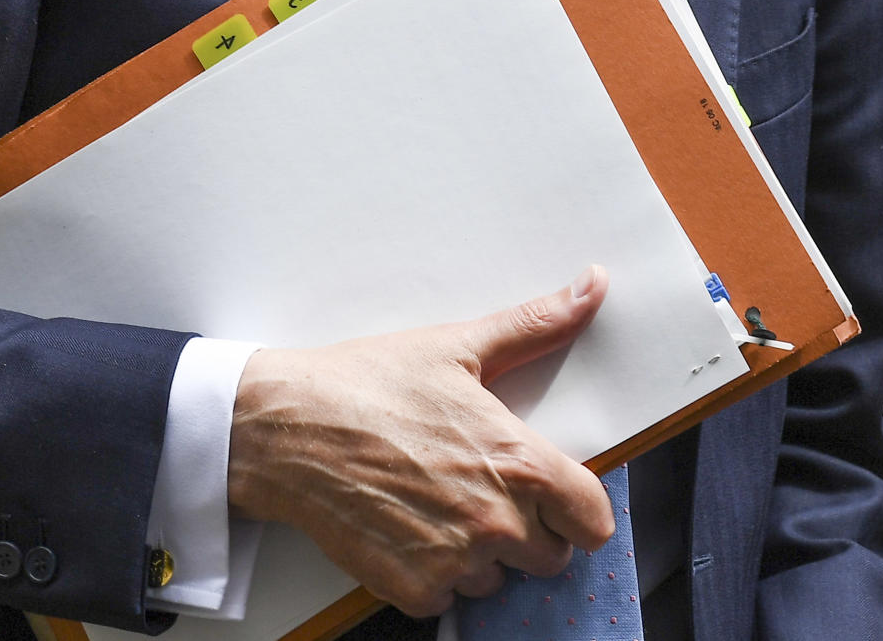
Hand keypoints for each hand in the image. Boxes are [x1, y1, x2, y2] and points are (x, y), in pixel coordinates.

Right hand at [227, 266, 614, 616]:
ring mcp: (454, 563)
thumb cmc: (370, 383)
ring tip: (439, 496)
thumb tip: (592, 287)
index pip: (593, 520)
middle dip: (530, 527)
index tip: (557, 491)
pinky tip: (409, 522)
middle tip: (484, 484)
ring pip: (499, 577)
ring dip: (481, 551)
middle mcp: (495, 523)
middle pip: (552, 555)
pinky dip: (435, 569)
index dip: (578, 505)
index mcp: (518, 463)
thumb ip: (536, 325)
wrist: (289, 427)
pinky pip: (449, 595)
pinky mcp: (413, 589)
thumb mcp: (459, 346)